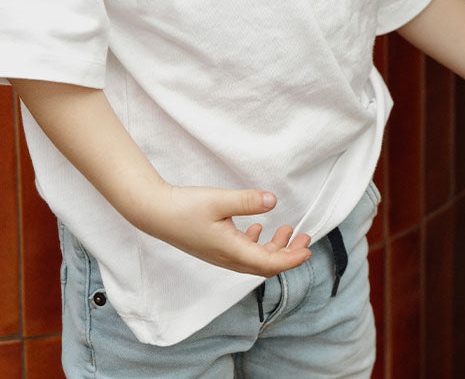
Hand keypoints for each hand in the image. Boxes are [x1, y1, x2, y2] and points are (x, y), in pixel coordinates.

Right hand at [134, 184, 311, 276]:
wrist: (155, 213)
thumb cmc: (185, 207)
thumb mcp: (220, 200)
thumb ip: (248, 201)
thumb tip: (273, 201)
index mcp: (231, 251)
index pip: (268, 263)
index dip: (291, 259)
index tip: (308, 249)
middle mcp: (227, 258)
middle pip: (264, 265)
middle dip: (288, 254)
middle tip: (306, 238)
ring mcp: (219, 254)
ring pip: (253, 259)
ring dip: (273, 248)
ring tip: (287, 230)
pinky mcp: (214, 246)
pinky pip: (241, 252)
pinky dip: (256, 243)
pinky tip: (257, 228)